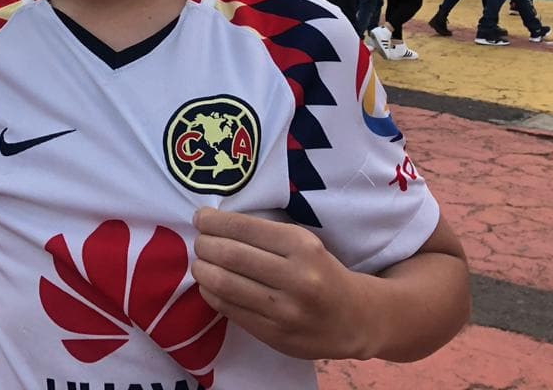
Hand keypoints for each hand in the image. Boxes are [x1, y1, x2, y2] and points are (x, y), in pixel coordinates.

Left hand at [192, 208, 370, 359]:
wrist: (353, 319)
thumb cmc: (321, 271)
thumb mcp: (304, 243)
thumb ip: (265, 235)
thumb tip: (213, 224)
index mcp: (303, 246)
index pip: (244, 228)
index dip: (214, 222)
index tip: (201, 218)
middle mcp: (295, 277)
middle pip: (230, 255)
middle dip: (205, 245)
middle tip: (199, 242)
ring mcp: (284, 310)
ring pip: (225, 284)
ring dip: (202, 270)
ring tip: (200, 263)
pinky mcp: (274, 335)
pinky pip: (230, 310)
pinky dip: (211, 293)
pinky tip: (210, 285)